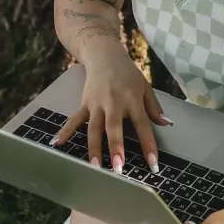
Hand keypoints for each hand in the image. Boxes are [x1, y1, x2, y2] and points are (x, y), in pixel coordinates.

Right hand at [51, 45, 170, 171]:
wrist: (105, 55)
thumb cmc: (128, 74)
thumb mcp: (145, 87)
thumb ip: (154, 107)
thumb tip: (166, 124)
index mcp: (132, 100)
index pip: (142, 126)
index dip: (148, 145)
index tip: (152, 165)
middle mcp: (114, 103)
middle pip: (114, 128)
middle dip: (115, 148)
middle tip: (118, 168)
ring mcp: (97, 104)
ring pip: (93, 128)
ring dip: (93, 148)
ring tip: (94, 167)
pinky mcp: (84, 103)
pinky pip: (74, 119)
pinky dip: (65, 131)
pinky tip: (56, 143)